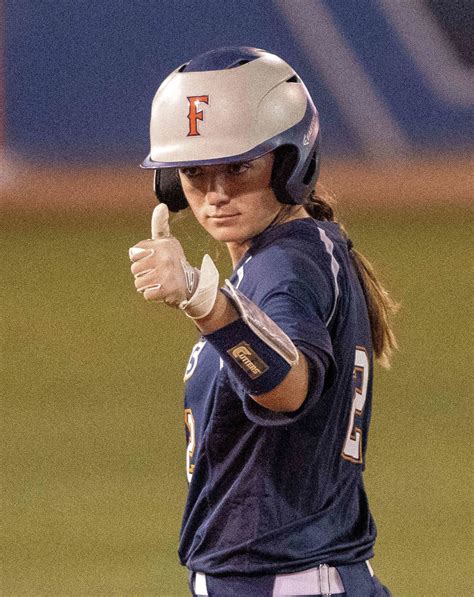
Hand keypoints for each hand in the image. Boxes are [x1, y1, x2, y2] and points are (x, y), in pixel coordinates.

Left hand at [129, 204, 218, 318]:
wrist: (192, 285)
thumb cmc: (174, 261)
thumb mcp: (168, 241)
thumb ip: (160, 225)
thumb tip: (162, 205)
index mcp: (163, 244)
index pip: (134, 253)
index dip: (141, 259)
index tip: (154, 260)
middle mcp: (165, 257)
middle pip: (135, 269)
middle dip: (143, 274)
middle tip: (158, 273)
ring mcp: (167, 273)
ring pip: (139, 283)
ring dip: (147, 286)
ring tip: (159, 282)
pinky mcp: (167, 289)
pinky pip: (146, 294)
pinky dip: (152, 296)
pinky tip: (162, 291)